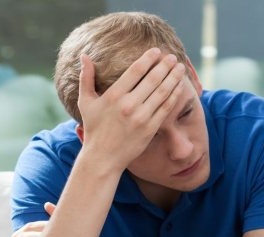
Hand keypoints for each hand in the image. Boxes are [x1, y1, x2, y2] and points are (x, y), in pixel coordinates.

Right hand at [77, 48, 186, 171]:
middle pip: (152, 79)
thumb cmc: (94, 128)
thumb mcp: (86, 102)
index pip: (135, 71)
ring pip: (162, 92)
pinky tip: (179, 86)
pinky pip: (166, 108)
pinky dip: (174, 95)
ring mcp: (141, 117)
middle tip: (172, 56)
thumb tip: (84, 56)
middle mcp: (129, 105)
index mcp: (113, 96)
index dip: (148, 59)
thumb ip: (85, 78)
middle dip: (164, 66)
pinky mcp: (150, 128)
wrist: (103, 158)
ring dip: (173, 78)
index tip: (157, 51)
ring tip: (179, 67)